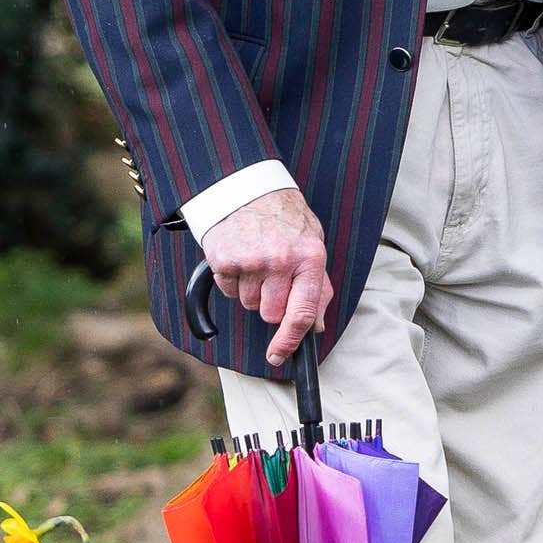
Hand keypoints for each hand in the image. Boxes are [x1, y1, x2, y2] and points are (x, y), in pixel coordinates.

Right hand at [203, 186, 336, 366]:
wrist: (246, 186)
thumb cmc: (284, 217)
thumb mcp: (312, 243)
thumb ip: (317, 287)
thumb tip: (316, 326)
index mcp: (310, 258)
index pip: (302, 313)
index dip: (290, 341)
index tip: (280, 356)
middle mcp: (281, 261)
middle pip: (271, 314)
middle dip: (271, 305)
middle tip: (273, 279)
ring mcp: (251, 261)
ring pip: (249, 304)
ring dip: (253, 291)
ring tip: (257, 260)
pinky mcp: (225, 260)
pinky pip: (229, 291)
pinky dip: (234, 281)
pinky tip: (241, 257)